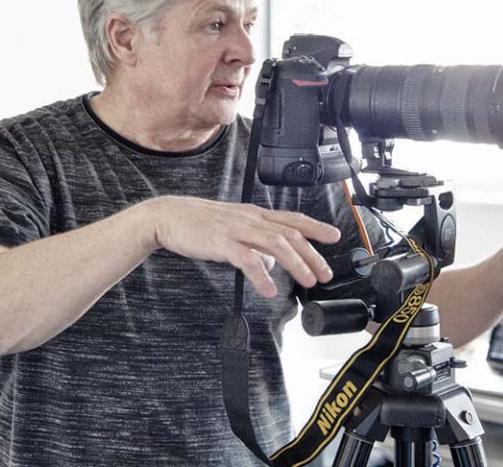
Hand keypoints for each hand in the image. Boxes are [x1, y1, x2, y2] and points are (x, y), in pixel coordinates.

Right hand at [148, 196, 339, 297]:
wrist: (168, 217)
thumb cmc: (199, 224)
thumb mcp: (233, 230)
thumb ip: (255, 244)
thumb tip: (273, 262)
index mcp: (254, 214)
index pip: (292, 219)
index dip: (315, 227)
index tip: (334, 236)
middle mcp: (250, 219)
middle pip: (289, 233)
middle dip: (312, 254)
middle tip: (325, 273)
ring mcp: (236, 229)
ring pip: (275, 243)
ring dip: (295, 263)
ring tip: (307, 281)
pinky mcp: (221, 243)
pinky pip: (246, 259)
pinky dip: (261, 275)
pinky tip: (269, 289)